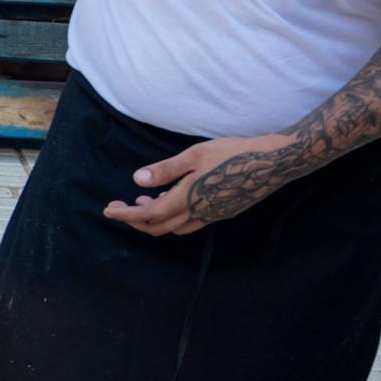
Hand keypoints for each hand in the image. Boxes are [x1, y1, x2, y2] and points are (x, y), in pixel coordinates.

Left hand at [102, 133, 294, 236]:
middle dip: (134, 220)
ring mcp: (212, 215)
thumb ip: (165, 170)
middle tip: (118, 207)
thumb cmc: (233, 152)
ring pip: (174, 228)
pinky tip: (169, 198)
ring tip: (140, 199)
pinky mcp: (221, 213)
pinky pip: (189, 223)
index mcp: (189, 199)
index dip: (126, 215)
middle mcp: (199, 213)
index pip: (149, 215)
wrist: (273, 162)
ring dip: (153, 219)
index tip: (107, 210)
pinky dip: (172, 216)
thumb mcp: (195, 155)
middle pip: (158, 227)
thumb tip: (136, 180)